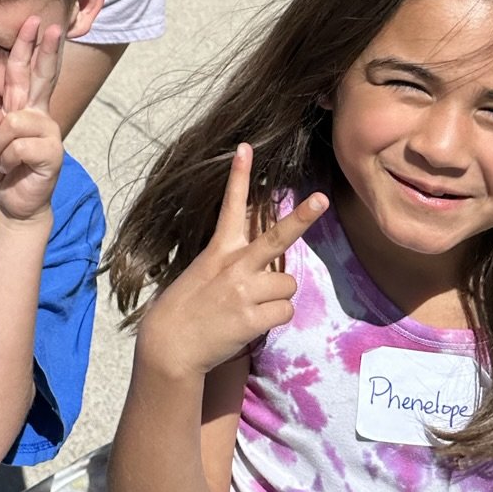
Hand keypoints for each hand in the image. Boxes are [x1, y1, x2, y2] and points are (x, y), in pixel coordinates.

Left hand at [0, 18, 64, 220]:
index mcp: (23, 107)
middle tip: (52, 26)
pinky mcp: (51, 152)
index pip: (25, 72)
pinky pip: (16, 147)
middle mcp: (39, 113)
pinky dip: (4, 160)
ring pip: (12, 123)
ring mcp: (48, 131)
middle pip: (42, 76)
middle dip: (45, 49)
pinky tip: (10, 169)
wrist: (15, 200)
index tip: (37, 22)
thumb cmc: (2, 166)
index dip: (29, 47)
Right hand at [137, 145, 326, 381]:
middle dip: (302, 217)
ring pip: (288, 284)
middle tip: (321, 199)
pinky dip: (274, 318)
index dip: (239, 176)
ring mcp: (244, 291)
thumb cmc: (187, 307)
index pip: (231, 206)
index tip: (246, 148)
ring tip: (252, 306)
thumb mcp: (203, 272)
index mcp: (219, 250)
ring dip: (277, 297)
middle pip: (276, 237)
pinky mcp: (252, 318)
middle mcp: (234, 266)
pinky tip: (253, 322)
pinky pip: (285, 312)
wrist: (170, 343)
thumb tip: (267, 263)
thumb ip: (233, 262)